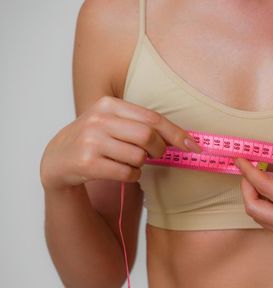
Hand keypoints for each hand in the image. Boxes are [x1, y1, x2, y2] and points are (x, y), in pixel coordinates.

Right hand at [40, 96, 201, 190]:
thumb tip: (182, 139)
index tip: (192, 146)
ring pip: (138, 157)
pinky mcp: (87, 163)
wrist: (58, 158)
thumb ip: (141, 124)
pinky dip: (133, 175)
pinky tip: (122, 171)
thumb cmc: (94, 139)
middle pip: (148, 137)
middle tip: (157, 155)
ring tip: (130, 161)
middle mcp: (99, 120)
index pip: (152, 118)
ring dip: (142, 164)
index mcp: (109, 105)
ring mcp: (91, 141)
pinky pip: (127, 173)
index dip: (176, 133)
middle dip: (159, 150)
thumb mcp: (112, 122)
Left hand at [234, 157, 272, 255]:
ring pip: (260, 219)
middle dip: (246, 188)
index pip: (263, 188)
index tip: (240, 161)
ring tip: (263, 184)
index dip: (248, 172)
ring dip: (255, 200)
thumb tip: (271, 176)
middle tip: (250, 173)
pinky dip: (268, 211)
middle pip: (253, 208)